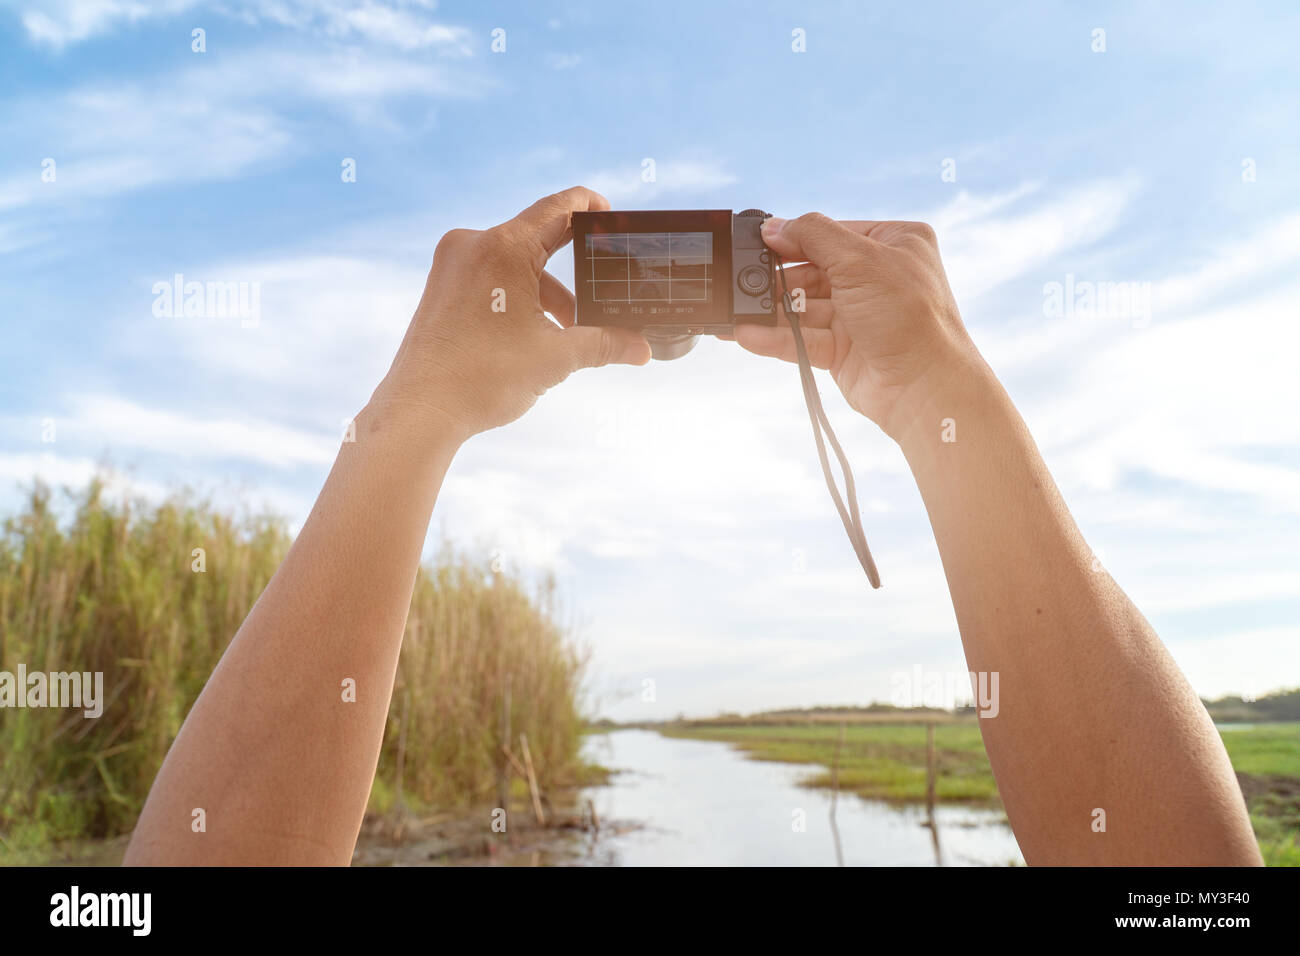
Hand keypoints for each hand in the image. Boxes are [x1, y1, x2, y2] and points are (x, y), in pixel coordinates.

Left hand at [377, 186, 651, 441]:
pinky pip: (491, 278)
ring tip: (568, 335)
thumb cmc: (482, 379)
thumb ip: (604, 344)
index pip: (557, 209)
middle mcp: (472, 245)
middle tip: (601, 292)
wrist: (420, 412)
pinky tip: (534, 334)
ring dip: (546, 295)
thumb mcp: (555, 358)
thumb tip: (641, 349)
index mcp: (503, 247)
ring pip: (515, 265)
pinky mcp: (441, 287)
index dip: (589, 206)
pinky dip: (518, 298)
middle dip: (572, 274)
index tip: (609, 212)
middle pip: (537, 241)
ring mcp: (451, 265)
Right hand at [733, 214, 982, 440]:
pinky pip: (802, 339)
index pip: (833, 234)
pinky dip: (775, 337)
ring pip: (804, 308)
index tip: (758, 241)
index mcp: (894, 243)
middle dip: (777, 279)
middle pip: (813, 271)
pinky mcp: (844, 351)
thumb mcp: (861, 259)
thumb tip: (774, 226)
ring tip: (734, 312)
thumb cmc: (910, 316)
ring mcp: (860, 316)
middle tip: (739, 280)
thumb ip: (813, 236)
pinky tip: (746, 334)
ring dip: (770, 312)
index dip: (795, 238)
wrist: (925, 387)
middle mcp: (878, 277)